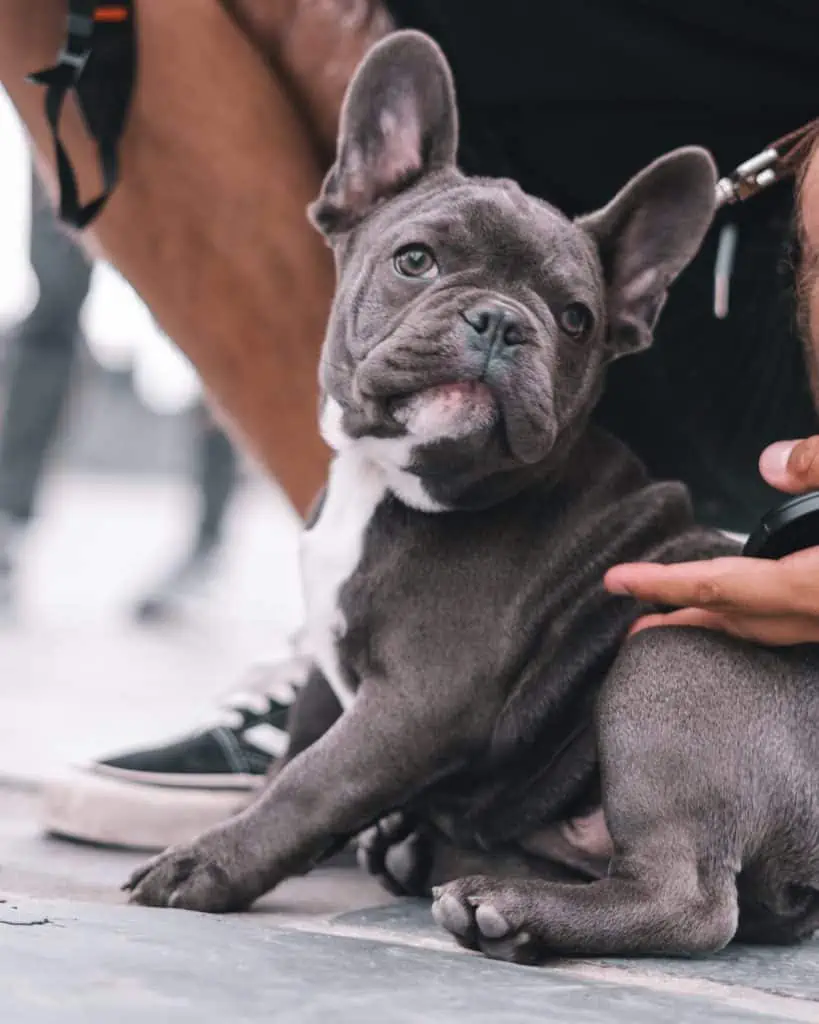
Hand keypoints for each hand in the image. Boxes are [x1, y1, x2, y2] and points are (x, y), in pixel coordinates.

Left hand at [605, 438, 818, 645]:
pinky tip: (758, 602)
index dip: (662, 583)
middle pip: (733, 623)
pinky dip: (760, 615)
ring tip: (685, 617)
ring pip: (766, 630)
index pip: (718, 586)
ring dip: (721, 621)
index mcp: (814, 588)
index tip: (617, 580)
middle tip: (634, 625)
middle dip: (680, 620)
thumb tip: (768, 462)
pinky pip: (793, 623)